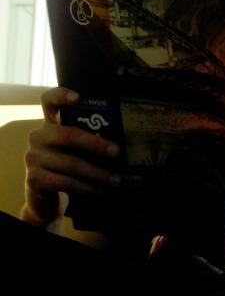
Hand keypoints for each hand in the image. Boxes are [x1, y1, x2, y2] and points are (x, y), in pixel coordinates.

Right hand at [22, 87, 120, 230]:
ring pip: (71, 164)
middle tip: (116, 152)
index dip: (61, 95)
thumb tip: (120, 146)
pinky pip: (67, 182)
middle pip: (68, 135)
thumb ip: (87, 143)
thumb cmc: (66, 171)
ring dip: (98, 174)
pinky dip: (88, 188)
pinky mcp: (35, 179)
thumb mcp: (74, 152)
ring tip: (116, 181)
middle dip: (95, 144)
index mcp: (49, 125)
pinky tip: (101, 191)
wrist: (45, 199)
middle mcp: (38, 137)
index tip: (79, 97)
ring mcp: (33, 158)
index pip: (49, 102)